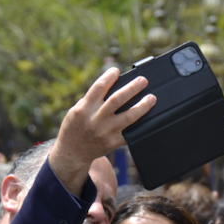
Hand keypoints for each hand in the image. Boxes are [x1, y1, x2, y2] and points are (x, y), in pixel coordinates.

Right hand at [49, 67, 155, 195]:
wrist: (71, 153)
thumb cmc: (74, 128)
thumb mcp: (75, 111)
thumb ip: (91, 100)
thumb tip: (110, 87)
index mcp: (84, 108)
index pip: (99, 87)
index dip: (109, 76)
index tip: (116, 71)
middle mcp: (95, 119)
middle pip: (117, 99)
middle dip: (132, 88)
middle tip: (143, 80)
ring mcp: (105, 131)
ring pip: (128, 116)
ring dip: (142, 106)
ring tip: (152, 98)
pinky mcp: (112, 142)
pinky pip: (130, 133)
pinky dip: (140, 126)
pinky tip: (149, 119)